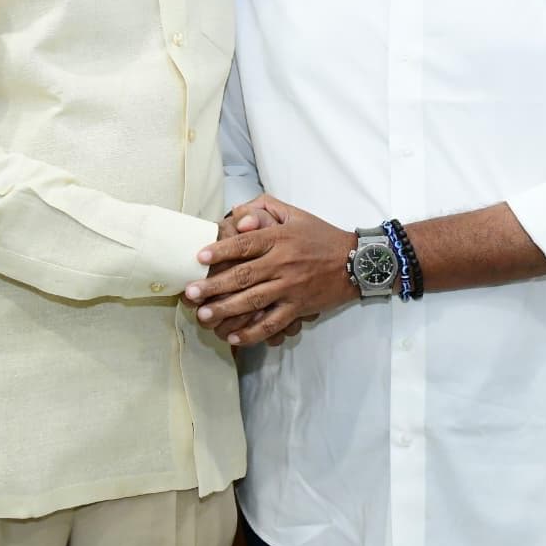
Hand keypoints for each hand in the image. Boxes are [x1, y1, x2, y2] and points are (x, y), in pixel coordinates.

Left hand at [186, 198, 355, 346]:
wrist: (355, 261)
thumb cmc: (320, 236)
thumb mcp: (295, 214)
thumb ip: (266, 208)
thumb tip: (238, 215)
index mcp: (280, 237)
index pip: (245, 244)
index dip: (220, 250)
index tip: (198, 258)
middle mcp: (283, 262)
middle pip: (243, 276)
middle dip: (214, 286)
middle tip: (190, 294)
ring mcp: (291, 287)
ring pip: (253, 301)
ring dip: (226, 310)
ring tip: (204, 316)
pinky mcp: (298, 308)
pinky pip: (272, 324)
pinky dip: (252, 333)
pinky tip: (234, 337)